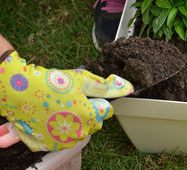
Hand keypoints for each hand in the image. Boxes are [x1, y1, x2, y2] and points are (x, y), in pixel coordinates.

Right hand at [0, 51, 132, 150]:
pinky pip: (62, 137)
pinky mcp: (48, 145)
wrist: (20, 91)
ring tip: (58, 106)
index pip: (106, 110)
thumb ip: (107, 87)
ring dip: (73, 121)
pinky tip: (50, 116)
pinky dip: (58, 129)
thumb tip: (128, 88)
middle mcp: (78, 133)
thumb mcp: (83, 80)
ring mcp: (63, 141)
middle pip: (93, 122)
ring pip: (78, 130)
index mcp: (90, 117)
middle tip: (70, 98)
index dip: (95, 99)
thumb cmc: (52, 83)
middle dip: (87, 111)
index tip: (82, 94)